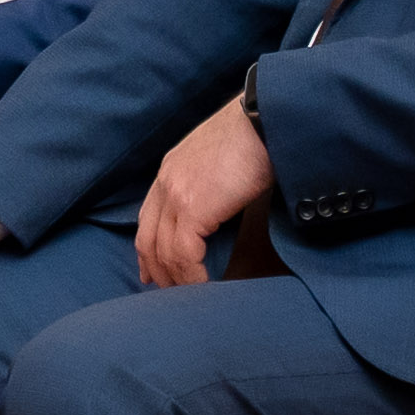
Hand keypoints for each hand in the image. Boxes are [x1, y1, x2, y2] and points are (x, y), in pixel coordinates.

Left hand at [130, 92, 275, 290]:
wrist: (267, 117)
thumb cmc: (258, 134)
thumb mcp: (222, 158)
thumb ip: (211, 182)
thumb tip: (221, 205)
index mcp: (171, 170)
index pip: (148, 218)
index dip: (149, 249)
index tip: (152, 271)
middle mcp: (166, 182)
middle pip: (149, 238)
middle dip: (156, 270)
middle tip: (166, 293)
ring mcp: (176, 195)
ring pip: (164, 250)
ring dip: (176, 278)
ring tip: (189, 297)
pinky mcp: (193, 208)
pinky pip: (184, 254)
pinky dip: (192, 275)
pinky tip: (204, 286)